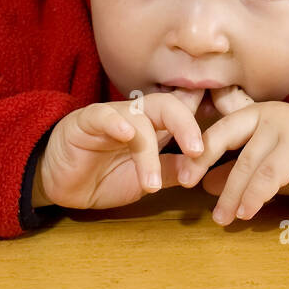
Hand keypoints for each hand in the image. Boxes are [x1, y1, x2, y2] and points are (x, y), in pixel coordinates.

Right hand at [35, 87, 208, 209]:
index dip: (206, 115)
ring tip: (151, 184)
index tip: (228, 129)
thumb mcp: (147, 179)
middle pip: (169, 104)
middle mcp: (138, 116)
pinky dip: (117, 123)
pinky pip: (103, 115)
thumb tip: (205, 168)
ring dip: (148, 153)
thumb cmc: (104, 176)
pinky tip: (127, 136)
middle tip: (198, 151)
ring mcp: (113, 115)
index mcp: (156, 127)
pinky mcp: (86, 121)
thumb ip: (175, 171)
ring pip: (140, 117)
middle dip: (187, 124)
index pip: (186, 110)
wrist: (59, 182)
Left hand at [177, 86, 288, 224]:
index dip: (197, 150)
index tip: (181, 175)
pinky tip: (246, 212)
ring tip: (222, 218)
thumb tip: (204, 185)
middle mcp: (266, 115)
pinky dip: (255, 194)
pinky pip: (270, 174)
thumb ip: (238, 171)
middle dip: (201, 162)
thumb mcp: (267, 167)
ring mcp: (284, 128)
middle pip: (224, 137)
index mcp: (254, 115)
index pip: (217, 129)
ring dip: (231, 192)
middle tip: (186, 186)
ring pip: (247, 162)